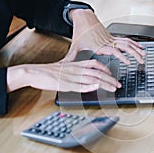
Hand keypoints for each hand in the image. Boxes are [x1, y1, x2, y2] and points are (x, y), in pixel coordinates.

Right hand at [7, 60, 121, 92]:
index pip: (95, 64)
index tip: (112, 75)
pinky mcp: (66, 85)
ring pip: (92, 79)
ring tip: (113, 88)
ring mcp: (72, 77)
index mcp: (76, 64)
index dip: (106, 69)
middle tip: (118, 84)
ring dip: (104, 84)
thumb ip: (73, 65)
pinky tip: (96, 88)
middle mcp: (76, 69)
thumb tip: (78, 65)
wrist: (35, 72)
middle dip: (110, 79)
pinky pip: (79, 86)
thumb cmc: (48, 71)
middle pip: (97, 73)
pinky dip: (89, 87)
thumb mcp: (63, 65)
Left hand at [61, 9, 144, 63]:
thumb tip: (63, 65)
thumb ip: (70, 57)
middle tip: (141, 61)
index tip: (128, 62)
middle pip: (125, 47)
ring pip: (127, 43)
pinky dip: (133, 43)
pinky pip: (125, 40)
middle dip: (134, 54)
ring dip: (136, 49)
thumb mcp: (75, 45)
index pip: (114, 51)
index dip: (122, 57)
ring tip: (144, 55)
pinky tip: (139, 47)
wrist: (84, 18)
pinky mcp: (113, 37)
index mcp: (100, 46)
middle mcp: (108, 42)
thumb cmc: (80, 32)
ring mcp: (111, 39)